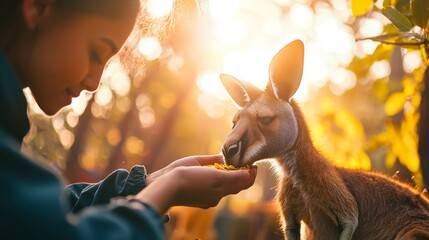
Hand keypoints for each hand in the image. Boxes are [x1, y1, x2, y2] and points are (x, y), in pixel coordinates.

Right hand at [134, 155, 256, 214]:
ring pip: (226, 188)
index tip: (254, 164)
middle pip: (236, 186)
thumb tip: (241, 168)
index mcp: (220, 188)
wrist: (165, 188)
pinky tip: (216, 174)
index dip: (251, 173)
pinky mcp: (202, 200)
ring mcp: (209, 199)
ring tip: (233, 166)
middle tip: (246, 163)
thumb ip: (226, 171)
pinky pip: (216, 191)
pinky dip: (220, 182)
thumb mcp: (207, 170)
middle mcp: (217, 196)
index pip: (243, 183)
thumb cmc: (185, 176)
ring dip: (231, 178)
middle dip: (242, 175)